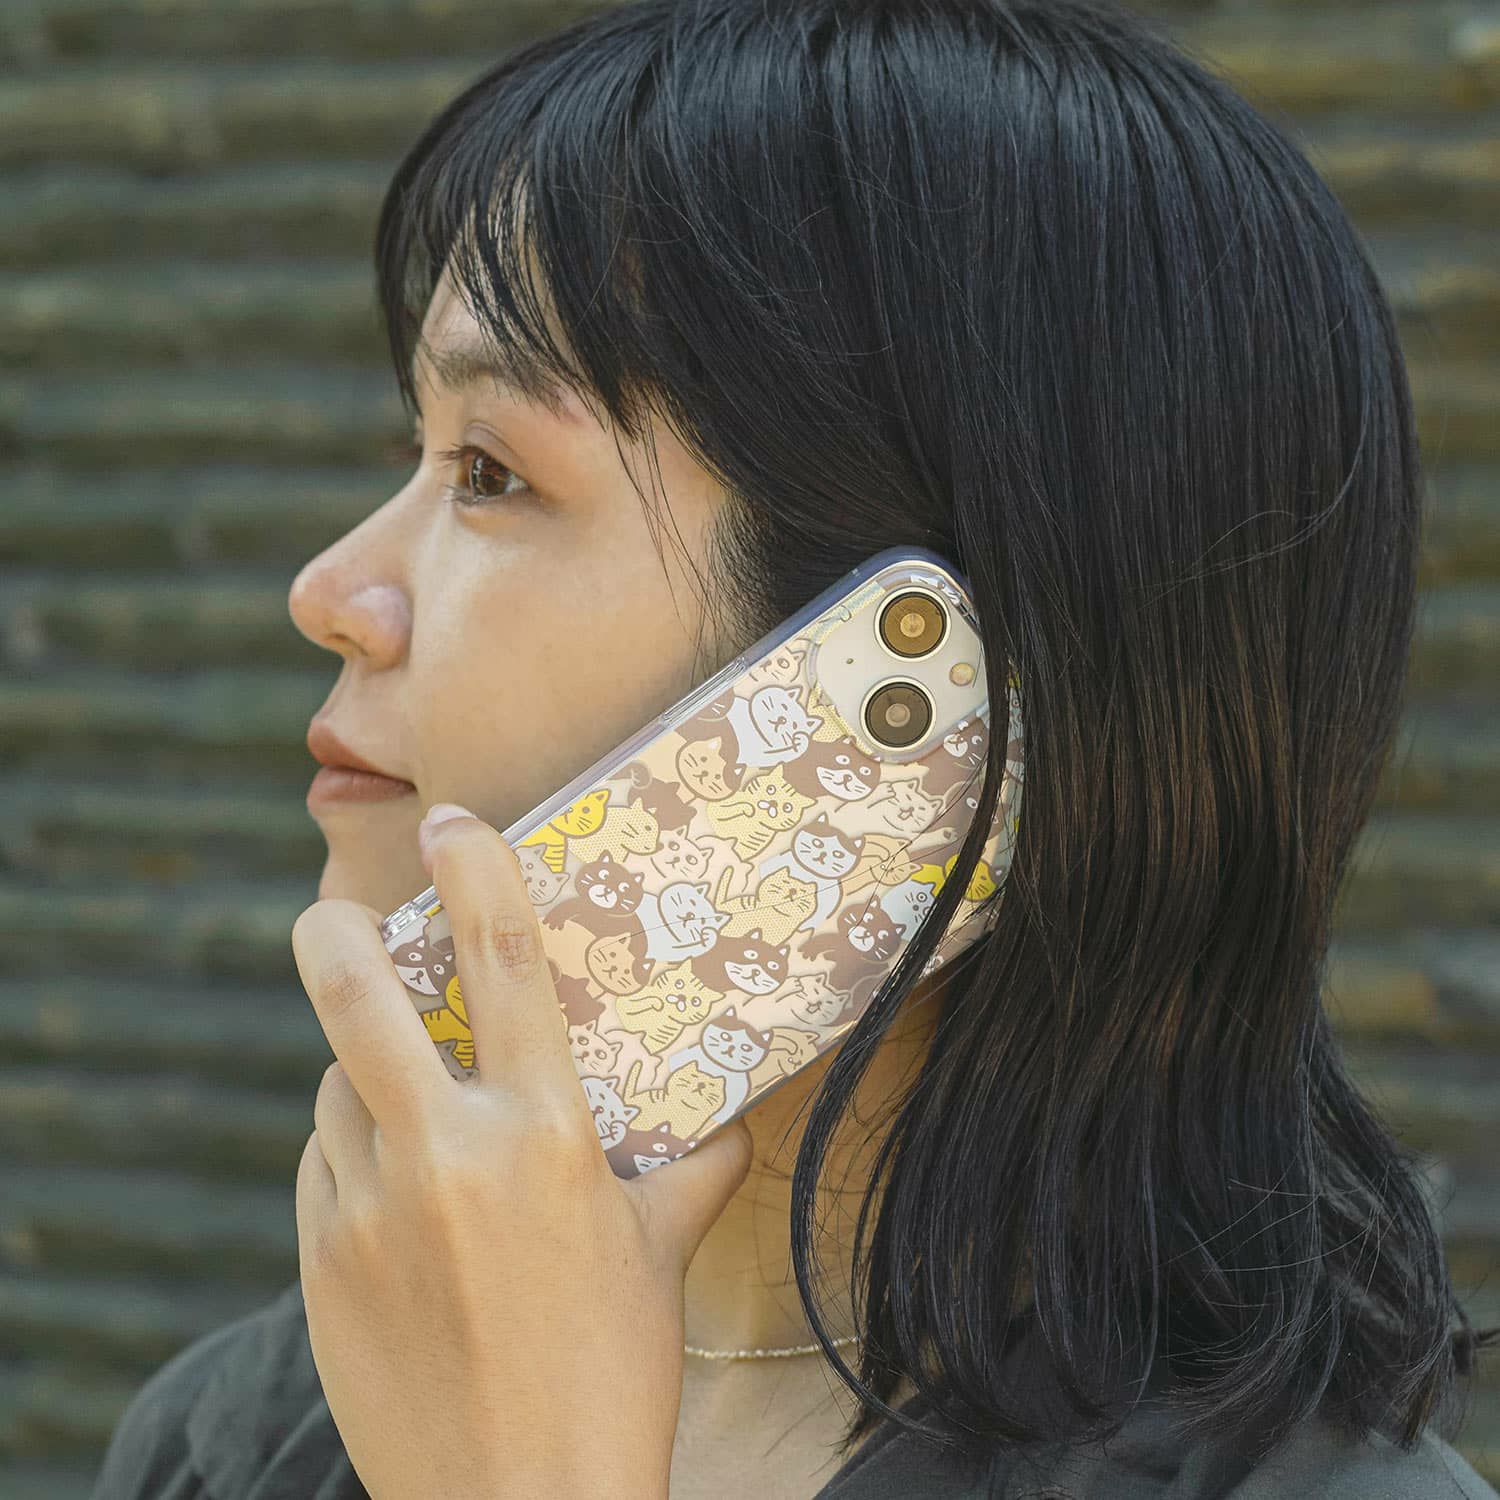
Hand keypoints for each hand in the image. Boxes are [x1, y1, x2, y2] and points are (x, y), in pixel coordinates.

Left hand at [291, 803, 753, 1499]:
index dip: (475, 868)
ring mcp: (366, 1212)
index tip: (452, 820)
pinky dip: (348, 1156)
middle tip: (336, 910)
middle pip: (355, 998)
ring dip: (362, 1077)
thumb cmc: (610, 1377)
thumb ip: (692, 1174)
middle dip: (336, 933)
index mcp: (544, 1135)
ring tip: (405, 1104)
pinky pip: (321, 1171)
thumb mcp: (660, 1260)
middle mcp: (445, 1156)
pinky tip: (390, 1191)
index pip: (502, 961)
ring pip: (335, 1092)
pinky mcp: (318, 1266)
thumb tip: (731, 1126)